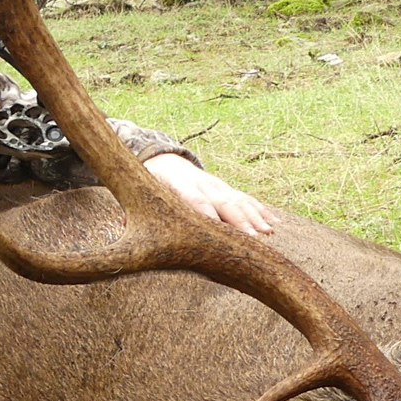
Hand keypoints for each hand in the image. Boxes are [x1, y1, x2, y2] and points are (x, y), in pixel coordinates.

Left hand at [144, 153, 278, 236]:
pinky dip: (260, 211)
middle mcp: (203, 184)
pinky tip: (273, 224)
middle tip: (253, 238)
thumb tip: (127, 225)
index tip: (221, 230)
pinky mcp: (227, 189)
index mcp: (181, 187)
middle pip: (224, 203)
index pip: (196, 201)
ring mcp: (218, 186)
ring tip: (268, 233)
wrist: (165, 162)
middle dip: (240, 221)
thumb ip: (139, 209)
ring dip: (255, 217)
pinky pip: (246, 199)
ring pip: (239, 200)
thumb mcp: (145, 195)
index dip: (209, 215)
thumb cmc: (154, 187)